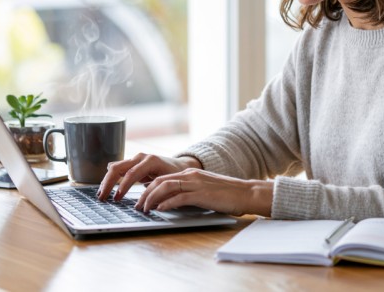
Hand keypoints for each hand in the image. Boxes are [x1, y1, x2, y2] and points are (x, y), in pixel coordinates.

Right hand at [96, 152, 200, 201]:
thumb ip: (161, 191)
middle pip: (118, 168)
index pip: (132, 173)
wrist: (180, 166)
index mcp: (151, 161)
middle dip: (108, 183)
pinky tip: (105, 189)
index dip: (123, 186)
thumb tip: (151, 204)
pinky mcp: (132, 163)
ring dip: (107, 181)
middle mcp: (141, 157)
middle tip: (102, 197)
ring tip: (101, 195)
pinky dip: (111, 178)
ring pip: (115, 167)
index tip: (117, 198)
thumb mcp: (171, 183)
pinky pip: (118, 169)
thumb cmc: (177, 176)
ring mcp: (136, 159)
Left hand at [135, 169, 272, 216]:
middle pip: (160, 181)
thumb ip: (188, 192)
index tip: (140, 198)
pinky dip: (167, 203)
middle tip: (137, 206)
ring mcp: (196, 183)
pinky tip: (160, 210)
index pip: (162, 177)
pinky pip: (179, 197)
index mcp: (190, 173)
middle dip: (144, 194)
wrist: (246, 193)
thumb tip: (171, 201)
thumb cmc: (227, 194)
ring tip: (145, 209)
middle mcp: (191, 175)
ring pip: (165, 187)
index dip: (148, 187)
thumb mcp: (204, 190)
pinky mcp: (202, 194)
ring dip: (151, 198)